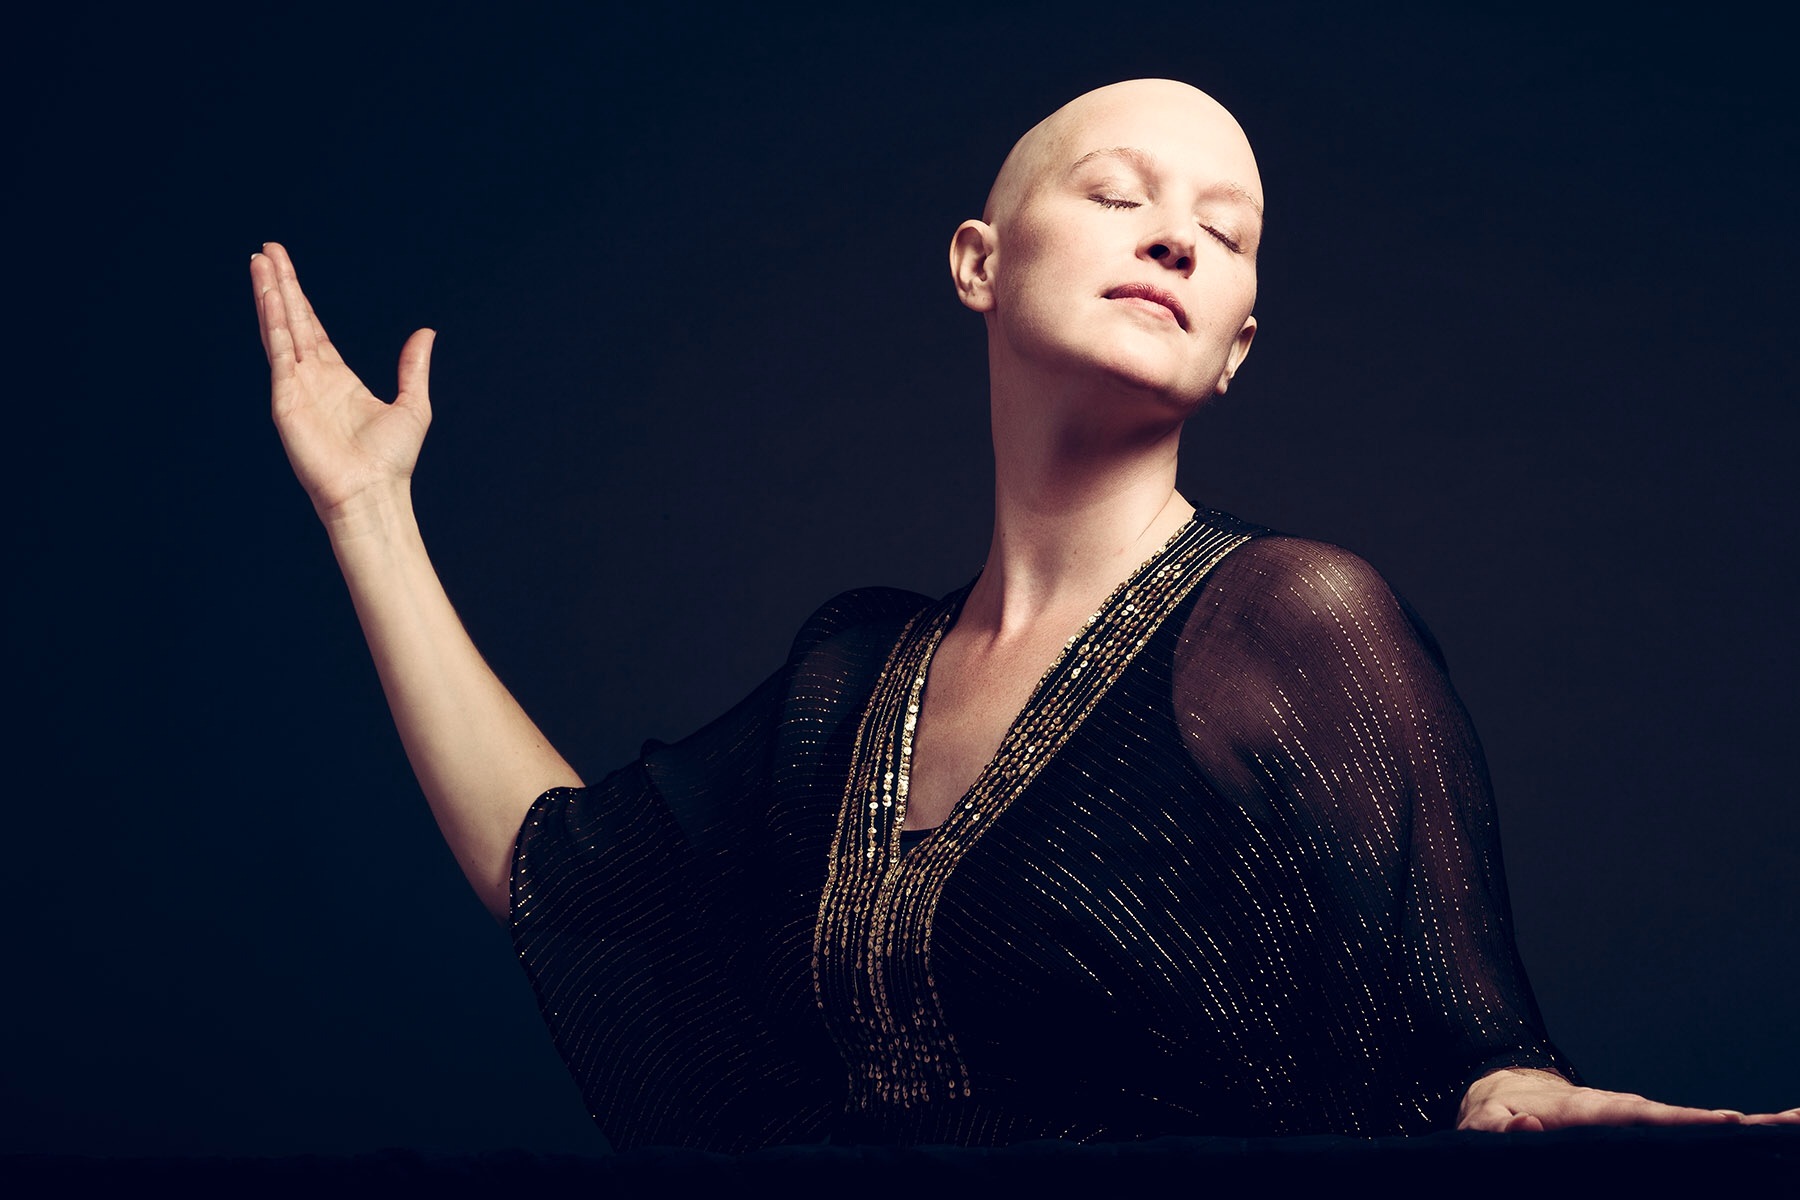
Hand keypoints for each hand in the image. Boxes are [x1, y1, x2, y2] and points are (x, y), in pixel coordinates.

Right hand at [250, 242, 433, 525]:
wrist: (373, 493)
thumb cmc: (391, 461)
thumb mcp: (413, 404)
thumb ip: (413, 367)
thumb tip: (426, 332)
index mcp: (338, 380)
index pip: (314, 330)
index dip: (300, 299)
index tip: (285, 269)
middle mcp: (313, 380)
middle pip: (293, 321)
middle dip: (280, 285)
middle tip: (267, 250)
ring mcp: (296, 388)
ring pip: (281, 330)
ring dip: (270, 295)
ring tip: (260, 261)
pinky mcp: (286, 400)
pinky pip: (279, 352)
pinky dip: (274, 323)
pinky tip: (269, 296)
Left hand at [1458, 1068, 1799, 1131]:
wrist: (1506, 1101)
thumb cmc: (1499, 1116)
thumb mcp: (1484, 1123)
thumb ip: (1496, 1125)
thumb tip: (1523, 1126)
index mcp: (1593, 1113)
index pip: (1643, 1117)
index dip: (1685, 1123)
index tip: (1729, 1125)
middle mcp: (1628, 1116)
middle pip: (1689, 1123)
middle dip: (1740, 1127)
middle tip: (1792, 1125)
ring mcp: (1639, 1130)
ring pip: (1699, 1133)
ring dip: (1751, 1131)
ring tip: (1797, 1126)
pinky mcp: (1643, 1143)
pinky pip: (1689, 1142)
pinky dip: (1735, 1140)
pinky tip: (1783, 1135)